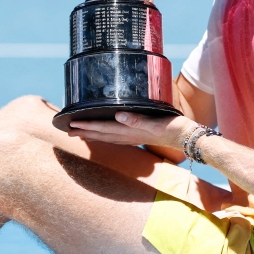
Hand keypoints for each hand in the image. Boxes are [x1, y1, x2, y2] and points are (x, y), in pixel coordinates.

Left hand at [69, 112, 196, 149]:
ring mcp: (132, 137)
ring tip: (79, 134)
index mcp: (129, 130)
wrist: (185, 136)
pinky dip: (105, 136)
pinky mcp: (137, 136)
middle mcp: (128, 135)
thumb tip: (118, 116)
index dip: (87, 126)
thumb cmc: (171, 127)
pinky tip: (102, 135)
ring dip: (92, 135)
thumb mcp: (155, 121)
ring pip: (106, 137)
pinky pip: (115, 137)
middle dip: (84, 132)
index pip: (103, 127)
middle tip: (68, 130)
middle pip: (101, 134)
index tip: (72, 124)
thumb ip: (136, 120)